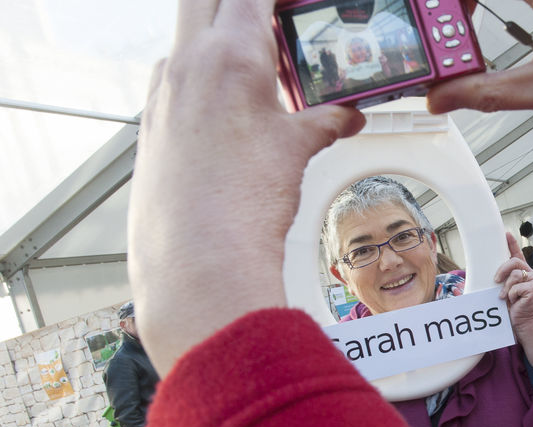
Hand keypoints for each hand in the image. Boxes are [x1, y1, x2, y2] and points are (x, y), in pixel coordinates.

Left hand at [129, 0, 364, 374]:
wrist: (198, 260)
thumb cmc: (241, 206)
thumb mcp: (297, 151)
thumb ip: (324, 121)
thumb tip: (346, 116)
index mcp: (230, 56)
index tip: (294, 6)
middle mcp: (187, 63)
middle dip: (238, 3)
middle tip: (270, 19)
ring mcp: (162, 91)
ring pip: (186, 35)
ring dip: (217, 37)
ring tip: (258, 67)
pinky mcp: (151, 121)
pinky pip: (174, 77)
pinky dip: (201, 77)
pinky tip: (229, 112)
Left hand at [495, 233, 532, 378]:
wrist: (523, 324)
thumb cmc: (510, 310)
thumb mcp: (494, 296)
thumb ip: (481, 289)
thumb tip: (455, 290)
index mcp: (519, 273)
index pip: (516, 254)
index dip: (511, 243)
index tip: (505, 233)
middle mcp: (527, 273)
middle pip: (513, 261)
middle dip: (502, 270)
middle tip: (496, 280)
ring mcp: (532, 280)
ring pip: (514, 275)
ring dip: (506, 288)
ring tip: (504, 298)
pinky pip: (517, 286)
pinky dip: (512, 295)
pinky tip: (514, 302)